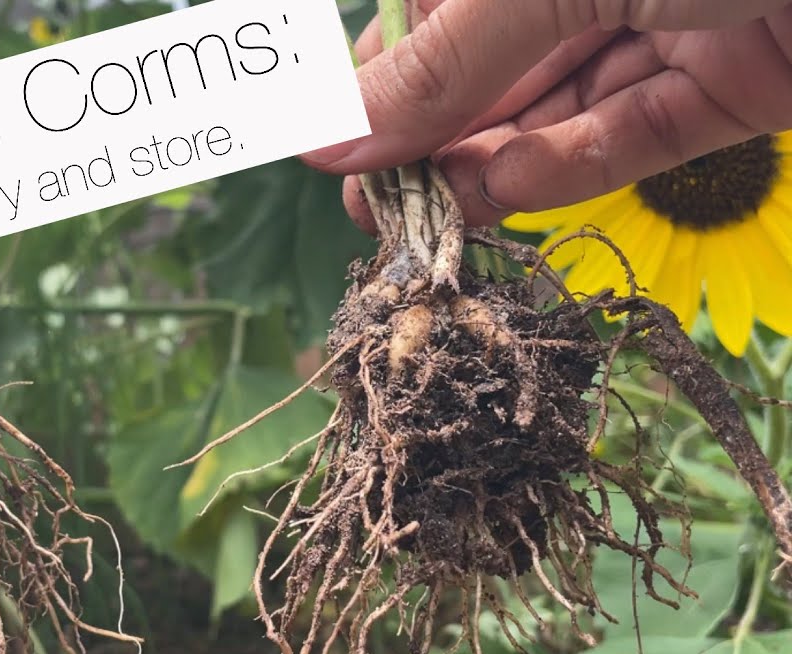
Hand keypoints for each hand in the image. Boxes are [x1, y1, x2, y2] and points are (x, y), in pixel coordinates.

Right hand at [302, 0, 791, 232]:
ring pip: (556, 105)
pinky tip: (492, 201)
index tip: (329, 148)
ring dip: (485, 164)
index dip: (382, 75)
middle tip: (371, 212)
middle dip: (430, 136)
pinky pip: (632, 133)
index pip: (438, 7)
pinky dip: (562, 171)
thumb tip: (324, 133)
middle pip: (494, 62)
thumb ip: (444, 63)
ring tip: (418, 222)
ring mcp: (675, 16)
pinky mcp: (739, 80)